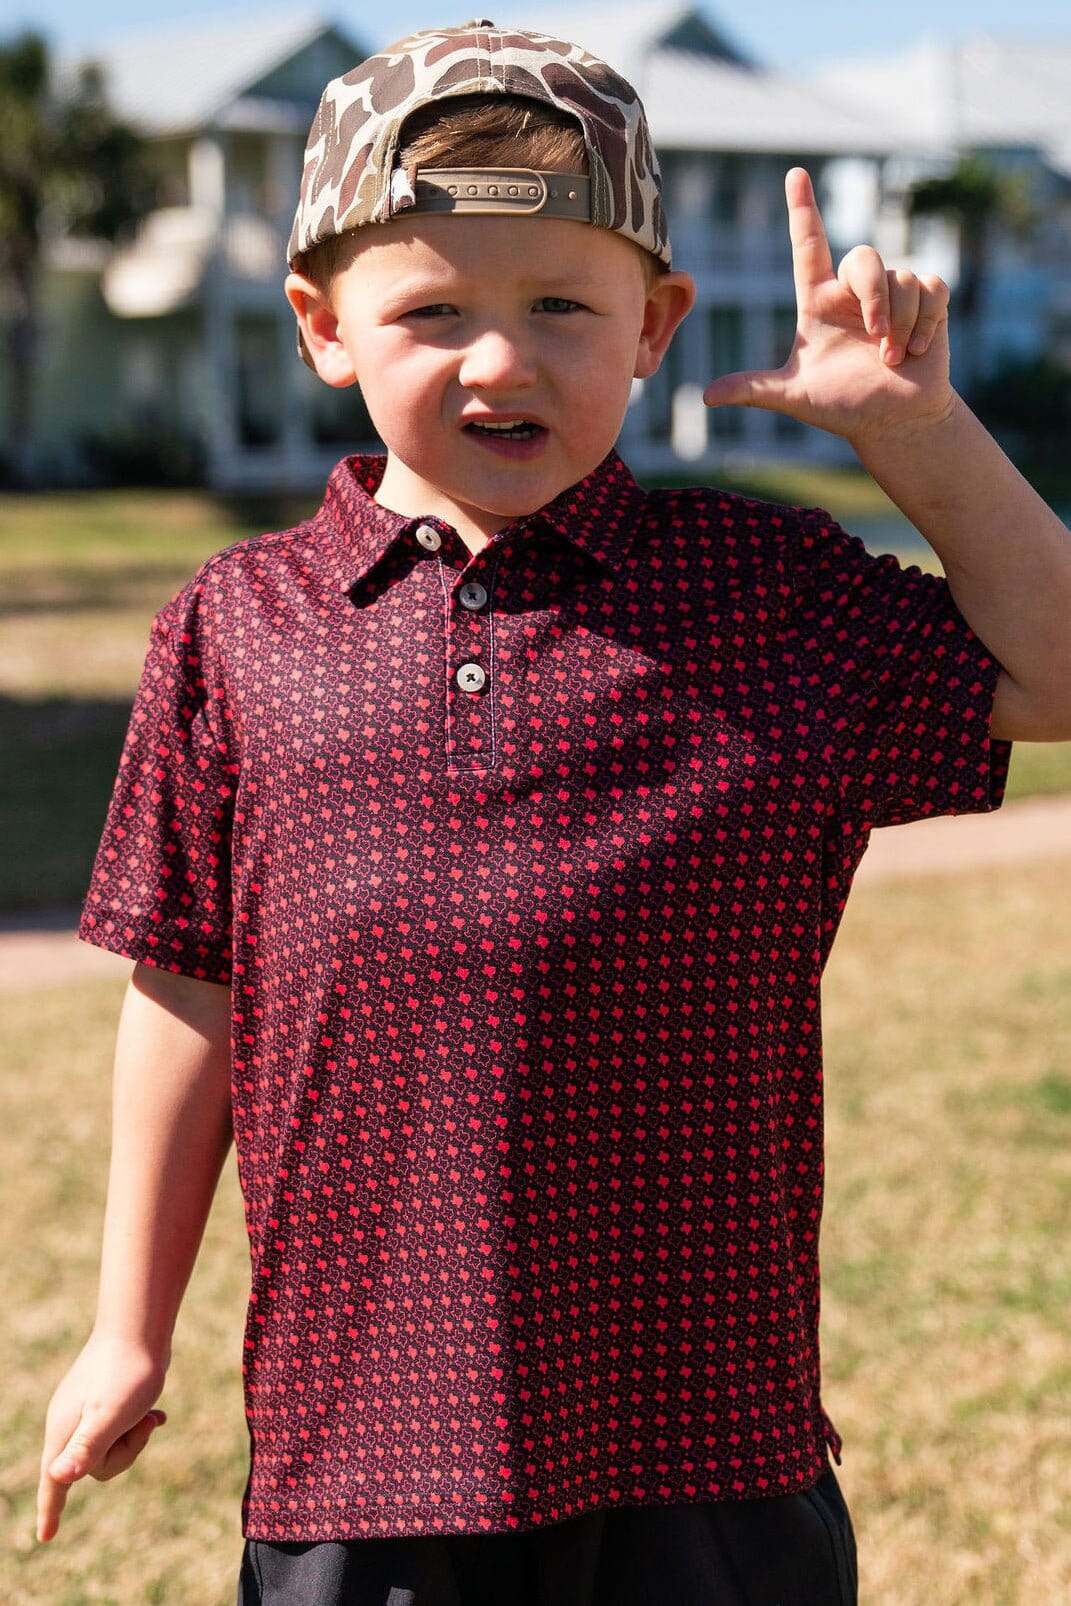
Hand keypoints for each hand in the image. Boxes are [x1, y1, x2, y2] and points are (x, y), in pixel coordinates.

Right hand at [36, 1333, 167, 1541]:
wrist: (139, 1326)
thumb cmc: (127, 1372)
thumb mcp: (110, 1415)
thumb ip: (87, 1447)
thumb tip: (59, 1477)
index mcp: (63, 1432)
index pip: (53, 1483)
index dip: (50, 1511)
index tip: (46, 1537)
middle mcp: (69, 1423)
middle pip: (94, 1467)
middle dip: (124, 1454)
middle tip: (143, 1425)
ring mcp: (85, 1410)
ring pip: (110, 1446)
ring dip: (134, 1435)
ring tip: (150, 1413)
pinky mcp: (104, 1399)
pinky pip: (120, 1427)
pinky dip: (139, 1423)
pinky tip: (158, 1414)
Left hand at [703, 167, 953, 444]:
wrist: (894, 421)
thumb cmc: (845, 405)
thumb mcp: (796, 396)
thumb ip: (755, 391)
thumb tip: (707, 397)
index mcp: (820, 301)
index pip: (809, 245)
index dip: (803, 209)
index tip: (795, 174)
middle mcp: (853, 291)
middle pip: (864, 257)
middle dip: (874, 296)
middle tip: (876, 338)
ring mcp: (893, 293)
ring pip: (903, 279)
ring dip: (901, 323)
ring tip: (894, 357)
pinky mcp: (928, 300)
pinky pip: (932, 288)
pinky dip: (927, 322)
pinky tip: (918, 350)